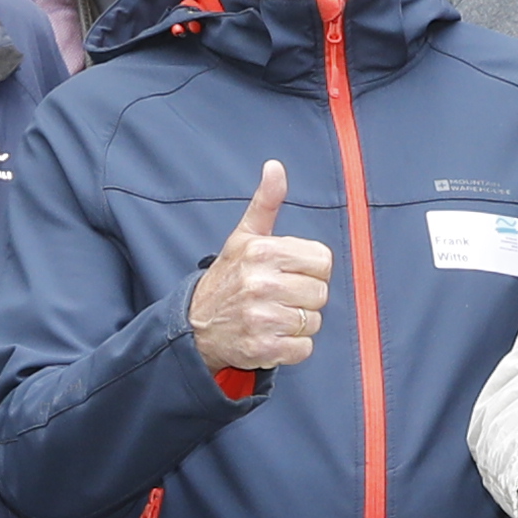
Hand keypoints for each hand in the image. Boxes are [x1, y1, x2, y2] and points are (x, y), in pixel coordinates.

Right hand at [191, 159, 327, 374]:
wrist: (194, 326)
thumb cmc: (228, 278)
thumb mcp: (243, 237)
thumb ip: (266, 203)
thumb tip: (275, 167)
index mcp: (262, 252)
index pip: (322, 260)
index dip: (309, 269)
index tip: (289, 273)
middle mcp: (261, 283)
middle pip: (321, 293)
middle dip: (304, 297)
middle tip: (278, 297)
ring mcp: (262, 318)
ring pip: (314, 322)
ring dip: (298, 324)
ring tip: (273, 316)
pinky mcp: (263, 349)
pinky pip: (304, 349)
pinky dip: (292, 348)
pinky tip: (272, 336)